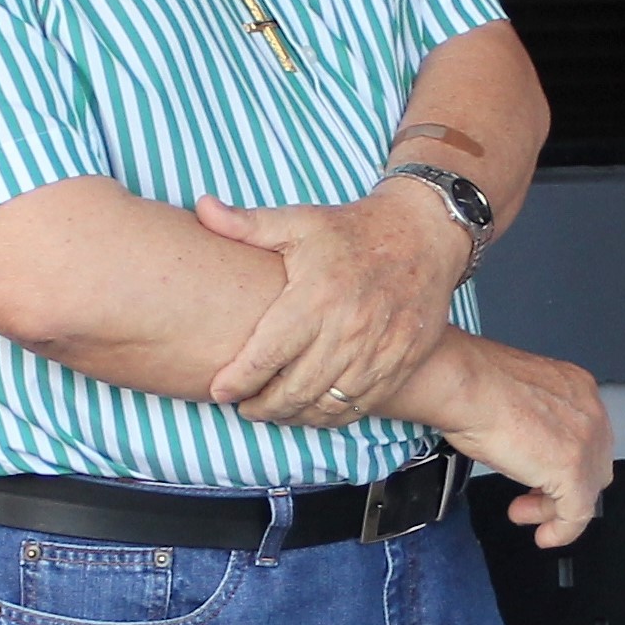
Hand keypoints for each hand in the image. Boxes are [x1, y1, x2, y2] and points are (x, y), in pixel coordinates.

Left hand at [197, 178, 473, 425]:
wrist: (424, 235)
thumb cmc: (353, 230)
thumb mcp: (299, 221)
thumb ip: (247, 224)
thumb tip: (201, 208)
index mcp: (315, 297)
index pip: (266, 355)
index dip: (237, 380)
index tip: (218, 391)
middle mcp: (347, 329)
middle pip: (294, 390)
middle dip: (262, 407)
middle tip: (245, 407)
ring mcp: (377, 351)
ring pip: (327, 404)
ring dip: (295, 416)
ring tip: (274, 411)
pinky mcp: (400, 363)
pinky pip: (360, 406)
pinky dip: (332, 417)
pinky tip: (313, 411)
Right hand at [418, 337, 614, 548]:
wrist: (465, 384)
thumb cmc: (473, 384)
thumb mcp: (512, 400)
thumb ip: (529, 422)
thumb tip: (520, 444)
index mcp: (576, 389)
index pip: (586, 436)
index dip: (564, 462)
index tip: (542, 476)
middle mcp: (589, 412)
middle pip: (593, 464)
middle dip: (563, 486)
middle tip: (532, 497)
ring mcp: (585, 442)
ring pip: (587, 489)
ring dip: (555, 508)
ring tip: (525, 513)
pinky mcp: (573, 470)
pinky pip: (577, 513)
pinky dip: (563, 530)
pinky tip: (546, 536)